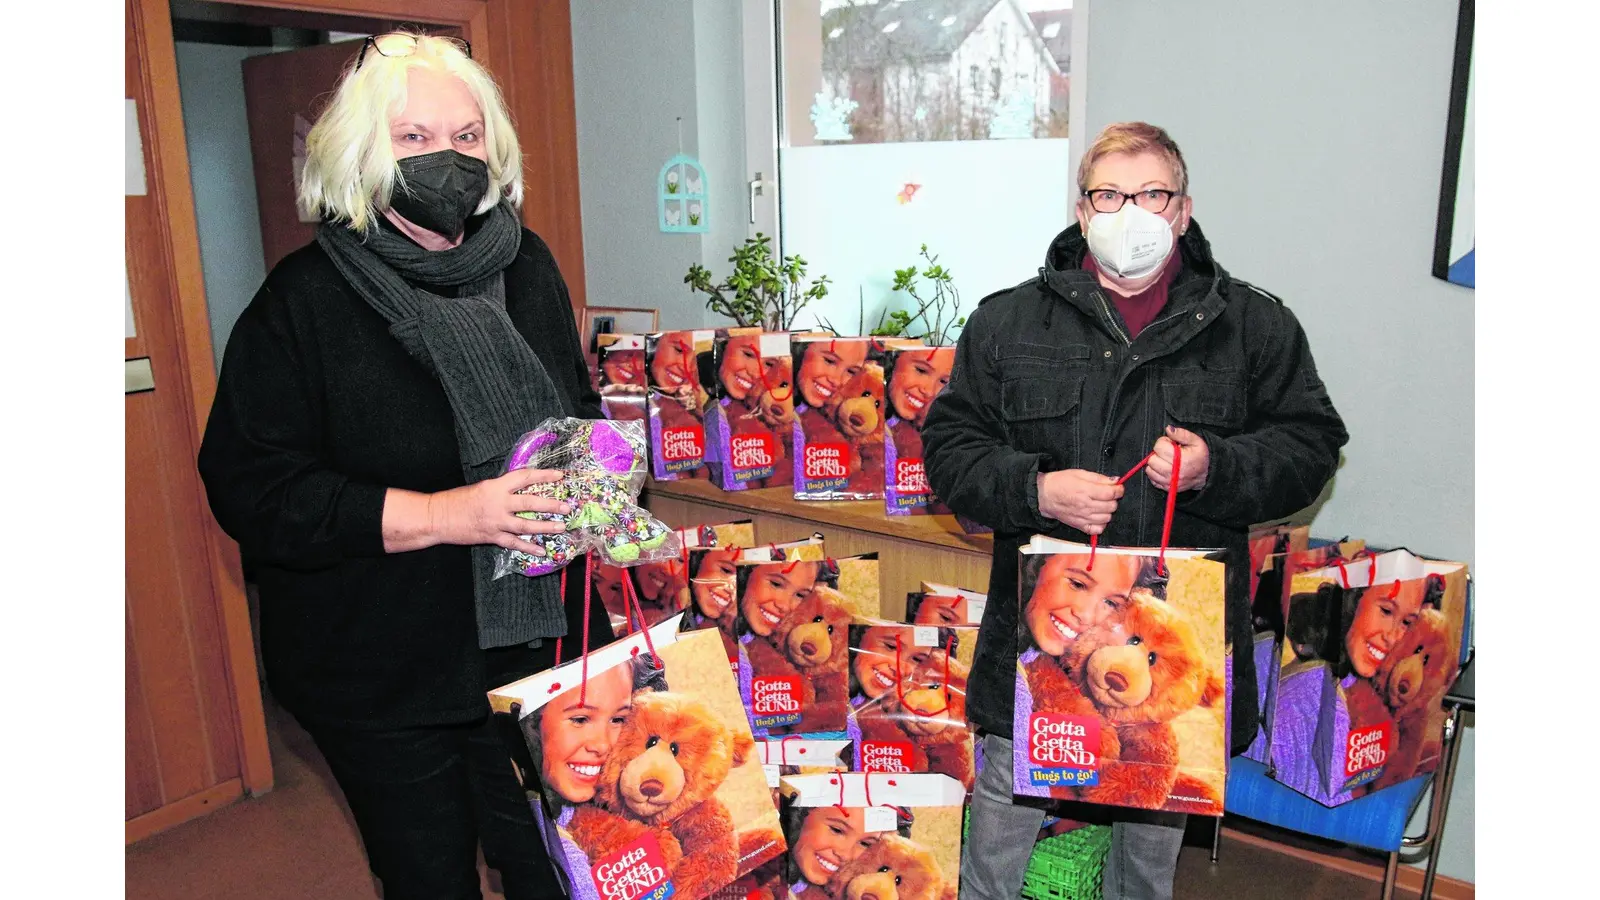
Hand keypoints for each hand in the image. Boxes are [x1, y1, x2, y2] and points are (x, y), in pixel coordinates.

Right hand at [427, 468, 570, 551]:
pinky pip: (513, 543)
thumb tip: (523, 490)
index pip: (525, 477)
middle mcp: (498, 502)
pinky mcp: (491, 536)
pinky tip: (541, 550)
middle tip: (567, 507)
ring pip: (525, 525)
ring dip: (545, 527)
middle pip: (530, 503)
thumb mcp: (482, 487)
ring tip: (561, 527)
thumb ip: (502, 489)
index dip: (544, 475)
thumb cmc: (458, 500)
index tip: (560, 476)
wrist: (438, 517)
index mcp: (496, 486)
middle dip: (551, 505)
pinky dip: (528, 547)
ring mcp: (495, 521)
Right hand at [1036, 469, 1123, 534]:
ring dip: (1108, 511)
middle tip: (1107, 495)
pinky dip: (1101, 524)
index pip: (1111, 493)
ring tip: (1101, 505)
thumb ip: (1098, 478)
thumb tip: (1115, 481)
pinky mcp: (1080, 526)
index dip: (1119, 489)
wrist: (1044, 495)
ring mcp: (1083, 518)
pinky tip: (1097, 516)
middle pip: (1112, 506)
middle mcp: (1086, 506)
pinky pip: (1098, 530)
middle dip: (1113, 499)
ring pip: (1107, 518)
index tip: (1118, 487)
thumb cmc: (1060, 483)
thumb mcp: (1079, 473)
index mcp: (1086, 491)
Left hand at [1148, 426, 1209, 491]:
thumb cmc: (1200, 457)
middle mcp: (1173, 472)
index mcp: (1181, 459)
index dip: (1163, 442)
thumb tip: (1168, 429)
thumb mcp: (1196, 441)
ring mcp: (1169, 482)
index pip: (1159, 447)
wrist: (1205, 476)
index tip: (1171, 444)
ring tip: (1166, 461)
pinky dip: (1155, 473)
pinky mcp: (1166, 488)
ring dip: (1155, 464)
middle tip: (1168, 453)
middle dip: (1158, 454)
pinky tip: (1164, 469)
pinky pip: (1152, 479)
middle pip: (1152, 459)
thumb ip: (1181, 434)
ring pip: (1150, 470)